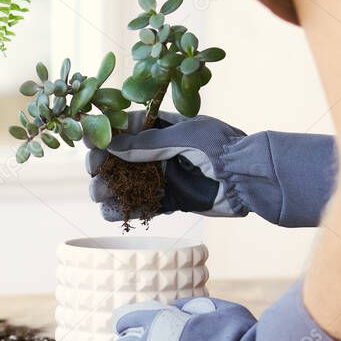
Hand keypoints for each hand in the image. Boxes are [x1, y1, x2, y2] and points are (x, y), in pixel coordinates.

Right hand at [86, 111, 246, 220]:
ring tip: (101, 195)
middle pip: (117, 158)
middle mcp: (157, 151)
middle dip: (102, 165)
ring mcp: (161, 176)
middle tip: (95, 172)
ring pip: (124, 183)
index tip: (91, 144)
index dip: (104, 135)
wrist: (248, 178)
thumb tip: (112, 145)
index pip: (123, 128)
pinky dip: (123, 210)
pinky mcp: (168, 199)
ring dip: (107, 189)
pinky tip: (112, 213)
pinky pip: (139, 205)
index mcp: (161, 127)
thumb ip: (148, 143)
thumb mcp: (184, 136)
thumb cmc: (221, 148)